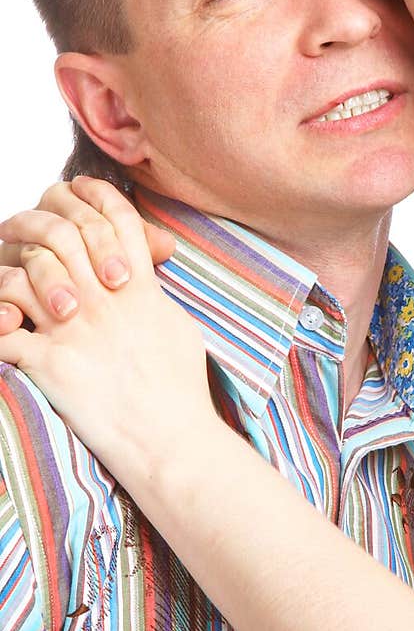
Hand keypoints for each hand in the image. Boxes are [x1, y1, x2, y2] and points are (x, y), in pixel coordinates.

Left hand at [0, 177, 213, 475]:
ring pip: (21, 273)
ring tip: (8, 288)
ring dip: (8, 277)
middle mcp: (104, 298)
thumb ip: (154, 292)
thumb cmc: (180, 389)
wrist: (168, 438)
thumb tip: (145, 272)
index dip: (90, 195)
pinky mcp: (48, 362)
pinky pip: (3, 332)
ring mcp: (73, 328)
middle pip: (59, 232)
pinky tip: (3, 331)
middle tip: (18, 232)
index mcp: (138, 286)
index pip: (112, 216)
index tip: (72, 192)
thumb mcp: (177, 325)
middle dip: (32, 224)